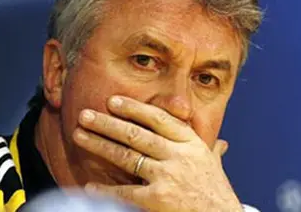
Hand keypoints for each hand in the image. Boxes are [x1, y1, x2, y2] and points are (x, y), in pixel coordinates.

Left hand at [74, 96, 242, 211]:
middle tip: (85, 115)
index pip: (158, 118)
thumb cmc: (216, 192)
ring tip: (79, 135)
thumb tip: (221, 143)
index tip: (113, 101)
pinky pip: (125, 191)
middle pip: (136, 134)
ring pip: (127, 156)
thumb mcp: (214, 165)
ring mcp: (167, 176)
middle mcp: (178, 155)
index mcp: (191, 142)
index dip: (134, 108)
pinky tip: (90, 185)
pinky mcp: (157, 199)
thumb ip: (213, 150)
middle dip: (107, 123)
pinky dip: (106, 189)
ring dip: (100, 144)